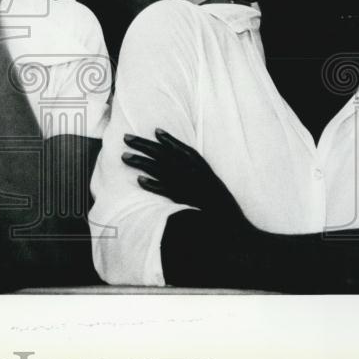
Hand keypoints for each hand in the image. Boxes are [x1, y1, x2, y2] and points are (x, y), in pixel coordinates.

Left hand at [122, 129, 249, 228]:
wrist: (233, 228)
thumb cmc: (222, 206)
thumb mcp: (212, 184)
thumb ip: (198, 172)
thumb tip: (179, 163)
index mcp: (202, 168)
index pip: (182, 149)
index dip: (169, 139)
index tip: (155, 131)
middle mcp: (194, 173)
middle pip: (164, 154)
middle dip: (144, 144)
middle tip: (126, 138)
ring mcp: (188, 186)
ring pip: (160, 169)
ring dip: (141, 161)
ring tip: (124, 156)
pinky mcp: (184, 201)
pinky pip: (166, 191)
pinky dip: (152, 185)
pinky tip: (139, 180)